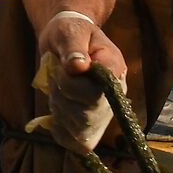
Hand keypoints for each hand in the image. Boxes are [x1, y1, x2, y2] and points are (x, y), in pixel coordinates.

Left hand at [36, 10, 127, 151]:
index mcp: (115, 69)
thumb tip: (77, 67)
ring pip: (79, 128)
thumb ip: (73, 47)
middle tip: (57, 75)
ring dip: (58, 108)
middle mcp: (115, 95)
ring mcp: (104, 114)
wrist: (65, 41)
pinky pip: (74, 142)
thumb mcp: (69, 31)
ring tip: (59, 89)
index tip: (67, 66)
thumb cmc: (69, 32)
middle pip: (87, 114)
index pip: (98, 91)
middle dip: (61, 96)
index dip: (72, 84)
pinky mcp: (91, 128)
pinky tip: (58, 109)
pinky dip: (59, 128)